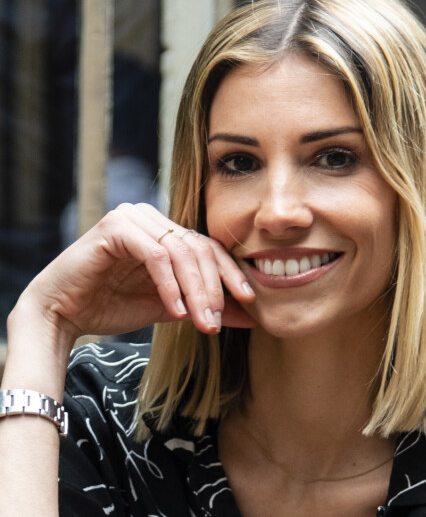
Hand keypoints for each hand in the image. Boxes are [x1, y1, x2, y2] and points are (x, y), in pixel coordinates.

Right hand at [16, 203, 255, 341]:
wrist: (62, 313)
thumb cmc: (113, 306)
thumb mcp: (171, 307)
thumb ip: (206, 306)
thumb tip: (249, 317)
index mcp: (166, 231)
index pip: (208, 248)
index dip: (230, 273)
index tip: (249, 300)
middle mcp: (152, 218)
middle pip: (199, 249)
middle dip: (214, 288)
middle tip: (217, 321)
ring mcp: (133, 218)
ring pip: (181, 252)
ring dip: (196, 291)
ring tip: (202, 322)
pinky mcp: (116, 227)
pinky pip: (156, 255)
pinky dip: (169, 285)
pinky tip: (176, 311)